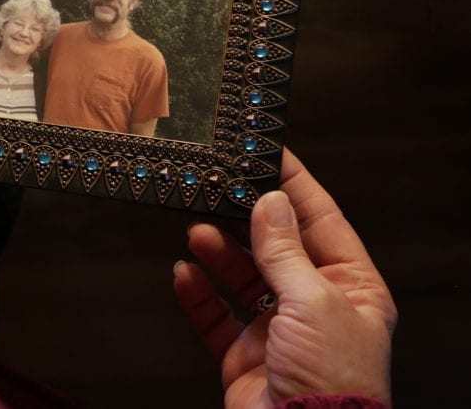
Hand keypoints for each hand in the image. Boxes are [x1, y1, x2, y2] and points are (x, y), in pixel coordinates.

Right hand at [173, 149, 396, 406]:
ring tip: (196, 230)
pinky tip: (184, 274)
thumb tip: (271, 204)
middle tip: (219, 188)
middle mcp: (315, 306)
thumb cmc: (334, 381)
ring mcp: (278, 331)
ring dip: (217, 252)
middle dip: (245, 219)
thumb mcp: (314, 300)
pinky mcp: (244, 355)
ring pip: (242, 277)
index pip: (321, 222)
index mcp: (352, 289)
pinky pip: (215, 315)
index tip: (268, 154)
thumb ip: (285, 250)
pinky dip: (197, 293)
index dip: (295, 187)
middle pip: (275, 247)